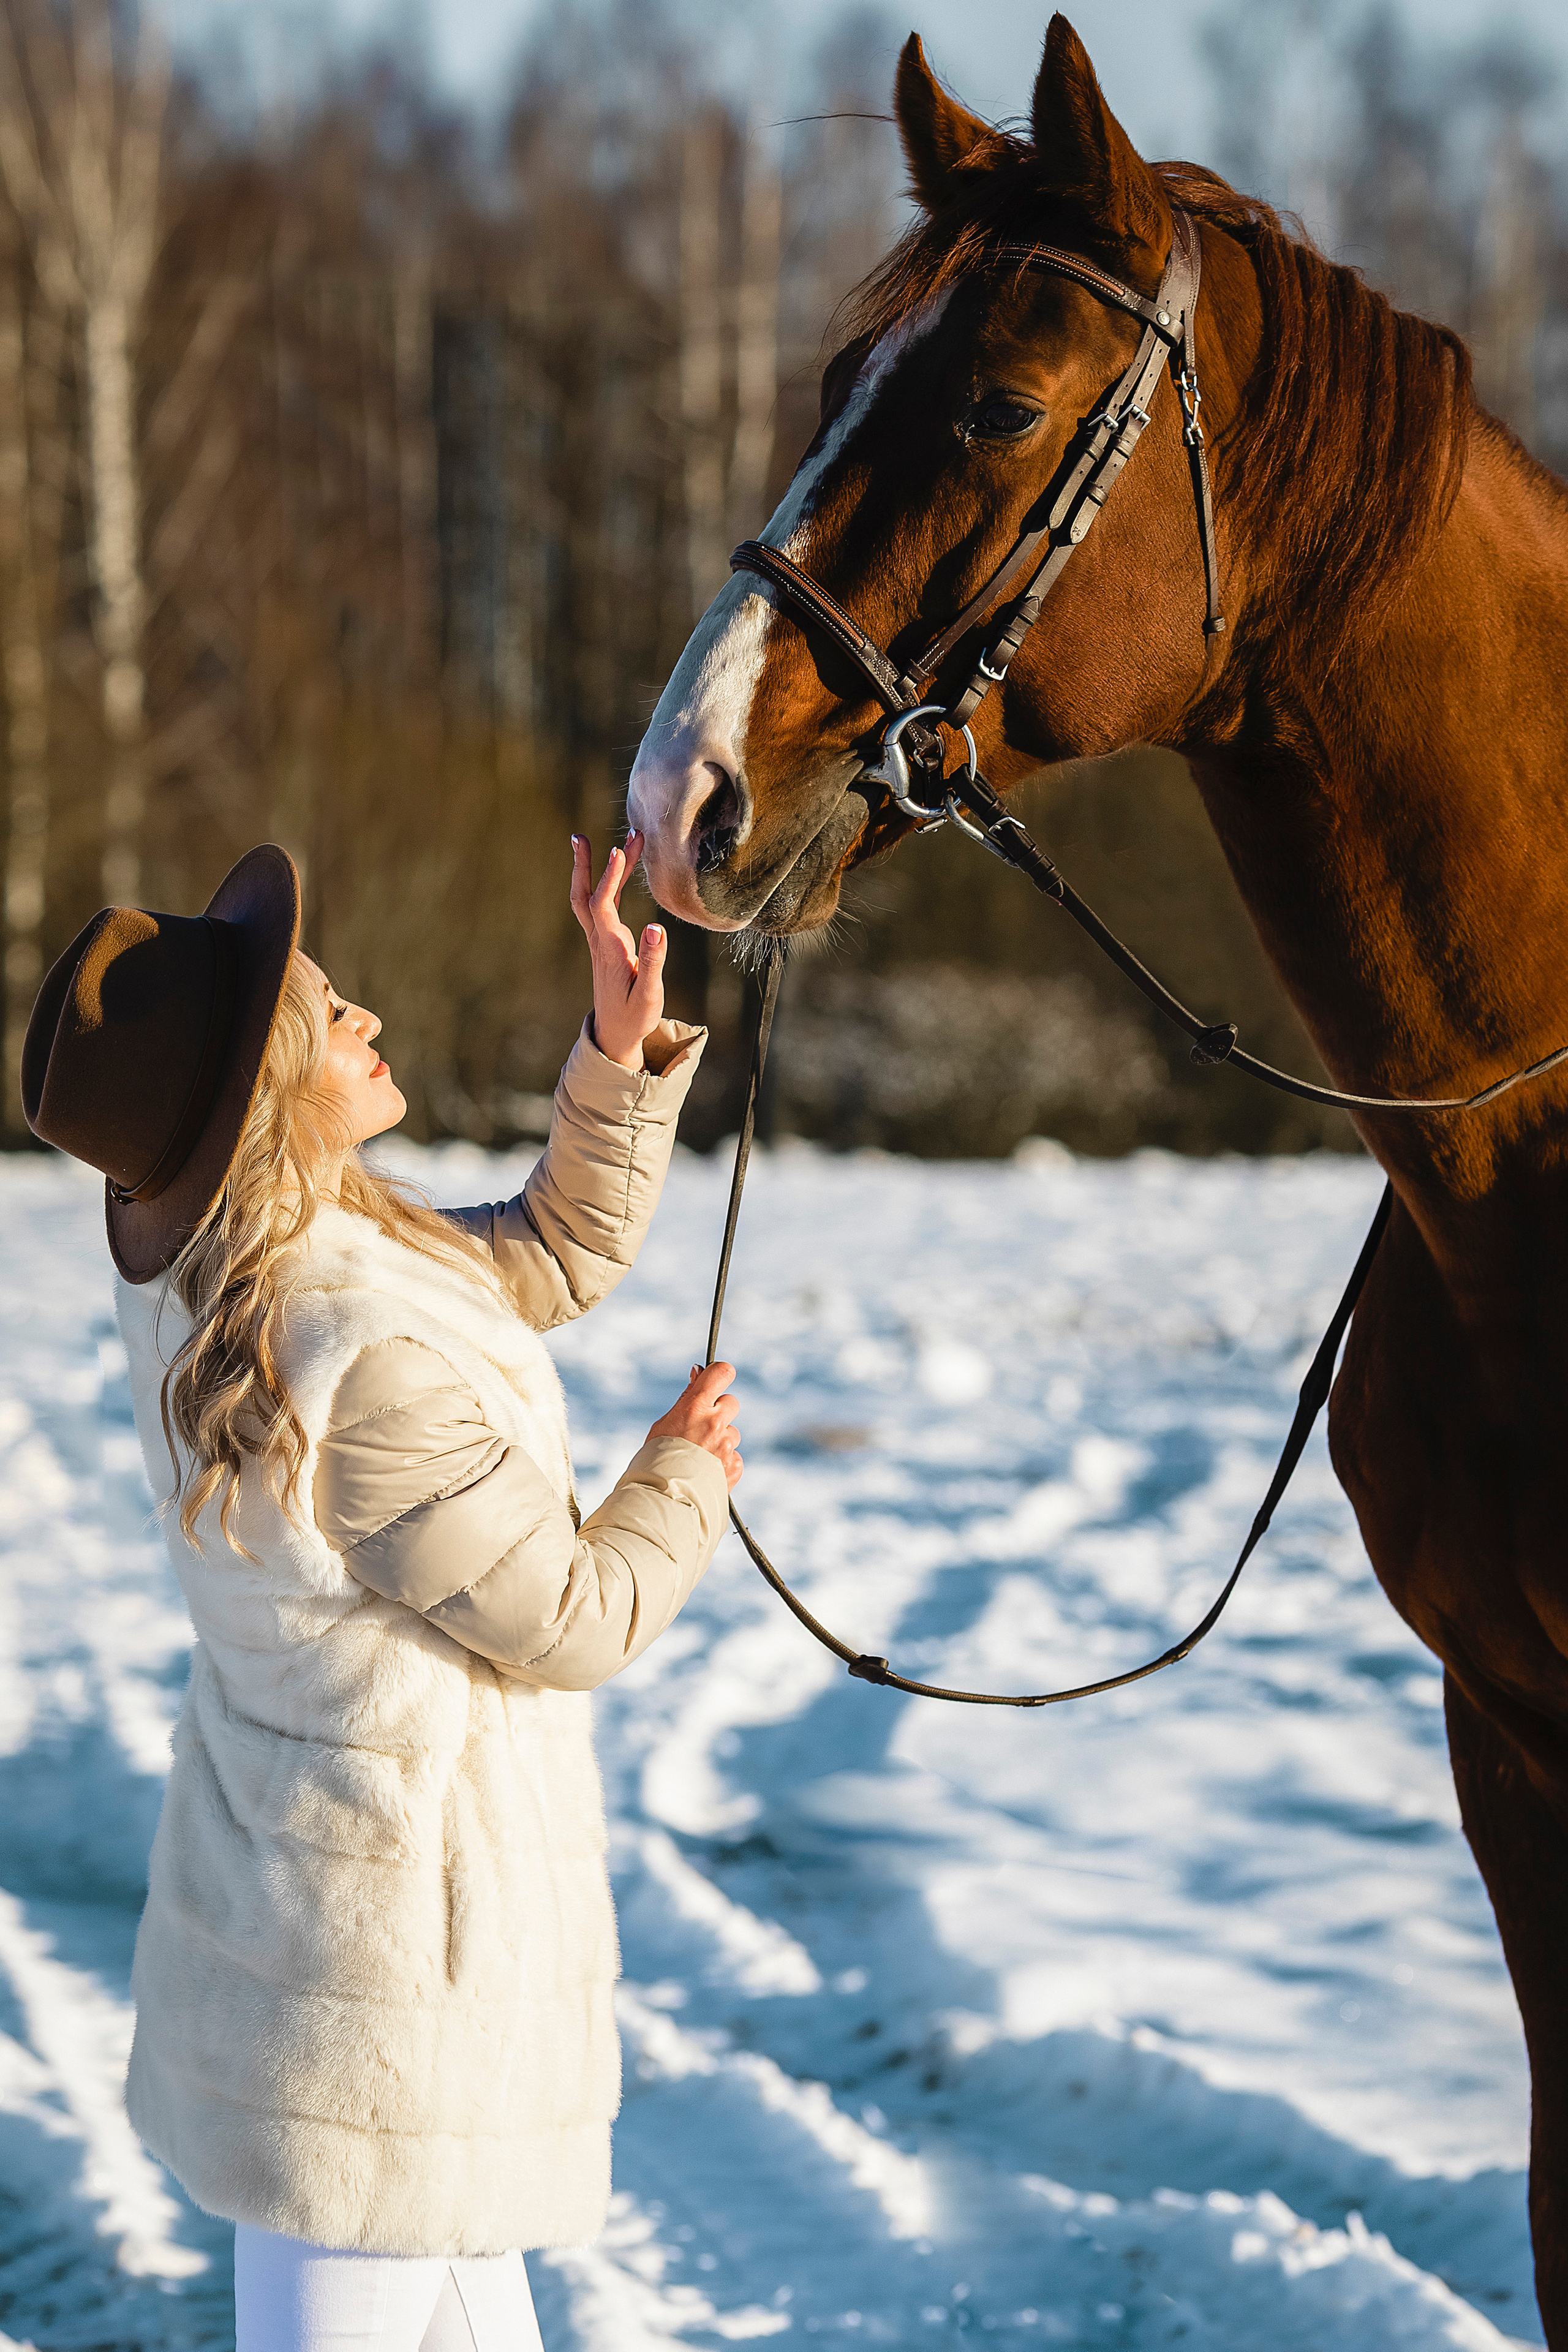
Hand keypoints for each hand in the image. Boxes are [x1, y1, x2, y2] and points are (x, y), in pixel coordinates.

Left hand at [570, 832, 665, 1070]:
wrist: (615, 1034)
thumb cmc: (634, 1017)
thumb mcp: (648, 995)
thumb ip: (652, 961)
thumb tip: (655, 927)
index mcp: (610, 951)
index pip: (603, 906)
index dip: (609, 878)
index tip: (619, 850)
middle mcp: (600, 942)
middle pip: (585, 896)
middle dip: (584, 866)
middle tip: (580, 836)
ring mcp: (600, 942)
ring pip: (590, 899)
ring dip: (594, 870)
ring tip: (612, 842)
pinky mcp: (605, 944)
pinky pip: (601, 906)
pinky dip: (607, 884)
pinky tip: (619, 869)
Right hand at [647, 1362, 741, 1491]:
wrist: (661, 1499)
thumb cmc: (655, 1459)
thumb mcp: (664, 1423)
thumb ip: (686, 1399)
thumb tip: (699, 1373)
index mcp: (694, 1407)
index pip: (722, 1373)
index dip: (719, 1375)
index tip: (714, 1382)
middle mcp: (714, 1423)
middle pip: (730, 1402)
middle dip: (719, 1412)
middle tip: (700, 1429)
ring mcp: (726, 1446)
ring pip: (732, 1433)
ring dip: (721, 1440)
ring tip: (699, 1456)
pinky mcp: (734, 1466)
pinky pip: (735, 1456)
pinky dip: (724, 1462)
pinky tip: (706, 1470)